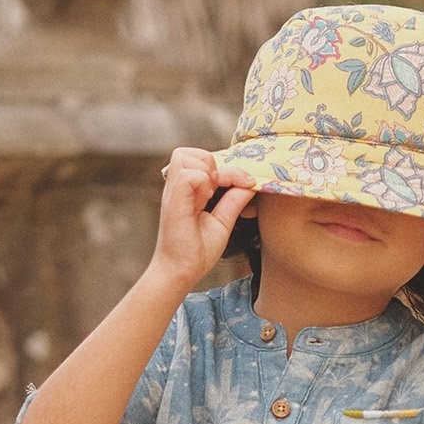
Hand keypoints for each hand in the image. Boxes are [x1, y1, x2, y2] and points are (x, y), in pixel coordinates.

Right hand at [151, 149, 255, 290]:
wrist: (181, 272)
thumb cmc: (197, 251)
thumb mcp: (223, 221)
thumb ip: (234, 200)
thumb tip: (250, 182)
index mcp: (189, 190)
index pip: (206, 159)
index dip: (230, 168)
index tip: (246, 184)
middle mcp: (178, 188)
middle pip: (190, 152)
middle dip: (212, 164)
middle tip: (219, 190)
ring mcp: (173, 192)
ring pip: (185, 156)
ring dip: (205, 171)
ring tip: (210, 195)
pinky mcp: (172, 200)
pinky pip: (187, 175)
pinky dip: (202, 183)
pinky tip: (204, 201)